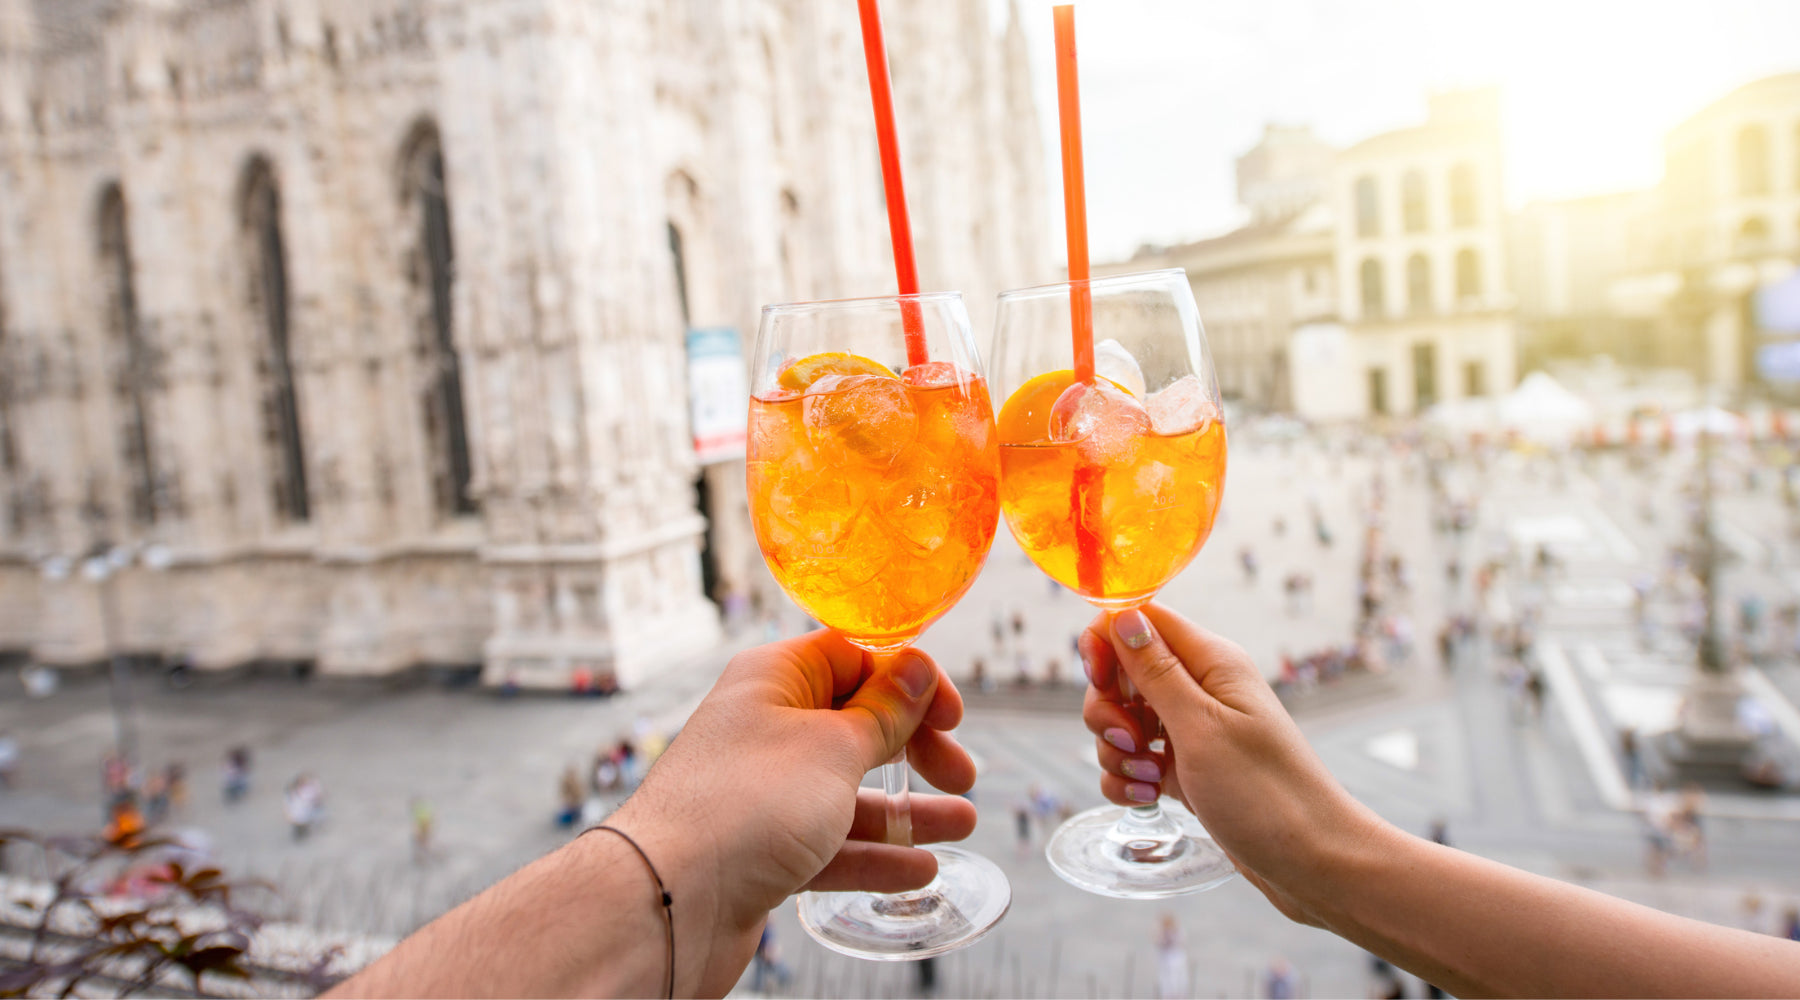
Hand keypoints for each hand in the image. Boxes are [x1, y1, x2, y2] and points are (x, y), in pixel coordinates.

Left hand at [609, 630, 975, 994]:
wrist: (668, 903)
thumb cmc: (745, 808)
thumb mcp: (834, 748)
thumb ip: (884, 712)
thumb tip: (918, 667)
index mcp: (774, 679)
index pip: (855, 658)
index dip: (910, 680)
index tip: (954, 714)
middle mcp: (765, 728)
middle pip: (857, 724)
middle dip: (916, 747)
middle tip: (962, 775)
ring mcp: (761, 792)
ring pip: (848, 790)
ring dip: (907, 807)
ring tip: (961, 823)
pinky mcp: (760, 849)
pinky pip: (829, 843)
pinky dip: (873, 854)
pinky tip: (918, 871)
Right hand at [1079, 604, 1385, 925]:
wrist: (1312, 863)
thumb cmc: (1267, 794)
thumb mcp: (1202, 728)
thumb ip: (1156, 672)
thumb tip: (1124, 614)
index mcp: (1211, 662)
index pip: (1140, 619)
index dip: (1106, 642)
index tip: (1099, 680)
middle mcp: (1201, 689)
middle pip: (1121, 673)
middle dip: (1106, 709)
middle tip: (1129, 742)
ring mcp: (1192, 730)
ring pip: (1123, 721)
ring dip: (1116, 751)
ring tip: (1149, 780)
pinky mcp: (1185, 769)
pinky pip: (1135, 760)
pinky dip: (1129, 779)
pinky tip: (1149, 798)